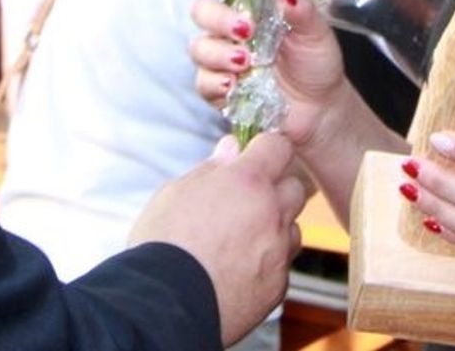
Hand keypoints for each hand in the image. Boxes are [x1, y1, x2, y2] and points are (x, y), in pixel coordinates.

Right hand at [128, 132, 310, 345]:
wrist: (162, 307)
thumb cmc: (161, 245)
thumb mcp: (175, 193)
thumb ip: (211, 169)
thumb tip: (231, 150)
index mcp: (247, 181)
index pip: (278, 147)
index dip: (266, 151)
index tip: (254, 158)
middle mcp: (271, 212)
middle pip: (293, 188)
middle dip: (274, 190)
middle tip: (245, 202)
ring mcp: (277, 251)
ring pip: (291, 228)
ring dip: (275, 228)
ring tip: (240, 240)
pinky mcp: (276, 285)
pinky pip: (282, 265)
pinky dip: (267, 263)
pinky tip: (240, 268)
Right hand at [189, 0, 347, 151]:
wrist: (320, 108)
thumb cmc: (316, 62)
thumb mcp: (317, 33)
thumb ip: (302, 11)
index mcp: (253, 5)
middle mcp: (231, 27)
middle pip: (202, 10)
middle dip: (218, 17)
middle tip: (246, 28)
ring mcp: (222, 57)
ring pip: (198, 46)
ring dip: (218, 52)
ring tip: (246, 61)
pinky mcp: (219, 88)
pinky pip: (202, 82)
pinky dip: (215, 82)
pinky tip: (233, 84)